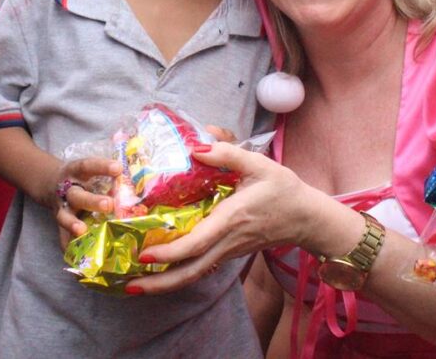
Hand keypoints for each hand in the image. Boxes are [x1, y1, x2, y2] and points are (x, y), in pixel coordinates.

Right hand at [54, 157, 121, 249]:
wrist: (52, 183)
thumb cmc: (83, 178)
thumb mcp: (91, 170)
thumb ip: (111, 176)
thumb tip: (142, 182)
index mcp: (76, 172)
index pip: (88, 166)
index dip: (102, 167)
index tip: (118, 168)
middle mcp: (67, 190)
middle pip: (77, 195)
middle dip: (92, 201)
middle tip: (109, 204)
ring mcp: (61, 208)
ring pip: (65, 216)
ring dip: (73, 224)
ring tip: (82, 231)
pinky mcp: (59, 224)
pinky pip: (62, 237)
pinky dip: (68, 246)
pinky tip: (77, 256)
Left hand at [131, 142, 311, 294]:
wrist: (306, 218)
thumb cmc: (283, 189)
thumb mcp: (260, 164)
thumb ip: (227, 154)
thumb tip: (196, 147)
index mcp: (232, 219)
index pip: (197, 243)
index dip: (170, 252)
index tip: (145, 255)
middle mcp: (227, 241)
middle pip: (190, 271)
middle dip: (159, 283)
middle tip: (129, 287)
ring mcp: (228, 251)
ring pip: (194, 274)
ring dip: (165, 284)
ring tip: (135, 286)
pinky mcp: (228, 253)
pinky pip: (200, 268)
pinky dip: (178, 274)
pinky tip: (159, 273)